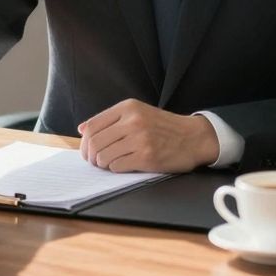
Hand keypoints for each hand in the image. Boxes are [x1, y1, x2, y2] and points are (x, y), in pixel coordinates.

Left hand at [77, 99, 218, 172]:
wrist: (193, 137)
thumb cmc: (163, 127)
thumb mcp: (138, 113)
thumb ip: (110, 119)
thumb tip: (82, 129)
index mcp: (128, 107)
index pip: (92, 126)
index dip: (84, 142)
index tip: (87, 150)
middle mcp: (132, 121)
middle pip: (95, 142)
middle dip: (90, 156)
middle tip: (95, 161)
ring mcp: (140, 139)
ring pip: (103, 156)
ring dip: (102, 163)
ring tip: (109, 163)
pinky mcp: (147, 157)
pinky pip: (117, 166)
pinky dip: (115, 168)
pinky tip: (122, 165)